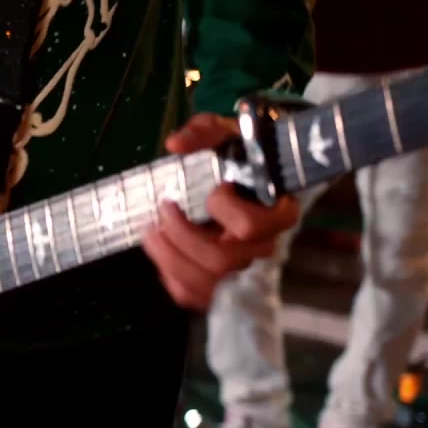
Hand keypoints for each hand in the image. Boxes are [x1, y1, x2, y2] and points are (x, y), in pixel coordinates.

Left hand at [142, 113, 300, 309]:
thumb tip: (175, 144)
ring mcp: (241, 266)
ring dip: (168, 257)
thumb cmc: (235, 154)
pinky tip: (159, 251)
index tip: (211, 188)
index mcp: (276, 211)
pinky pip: (193, 295)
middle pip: (221, 261)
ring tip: (151, 231)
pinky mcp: (219, 280)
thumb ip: (203, 132)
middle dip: (181, 237)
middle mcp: (263, 245)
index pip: (249, 226)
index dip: (222, 209)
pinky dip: (170, 276)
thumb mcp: (223, 133)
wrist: (241, 175)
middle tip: (162, 211)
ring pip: (205, 283)